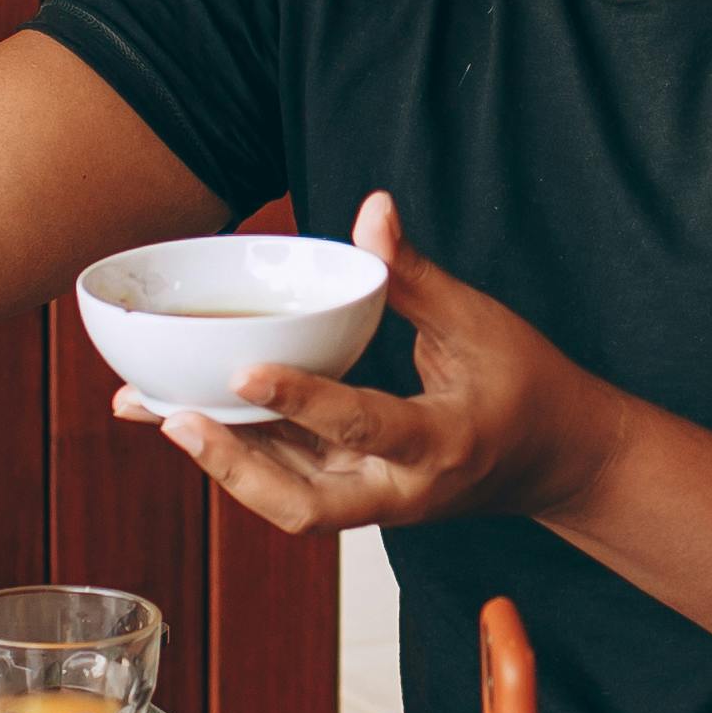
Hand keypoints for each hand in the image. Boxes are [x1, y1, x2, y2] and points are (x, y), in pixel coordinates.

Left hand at [122, 193, 630, 532]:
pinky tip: (187, 414)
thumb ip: (414, 274)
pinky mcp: (360, 497)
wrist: (560, 461)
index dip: (302, 401)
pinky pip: (292, 481)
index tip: (243, 370)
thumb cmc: (527, 385)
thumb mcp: (479, 323)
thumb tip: (372, 207)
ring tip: (151, 411)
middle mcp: (404, 491)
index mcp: (442, 444)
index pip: (364, 427)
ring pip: (286, 501)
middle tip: (172, 419)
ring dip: (221, 461)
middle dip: (233, 467)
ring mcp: (379, 503)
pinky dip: (242, 451)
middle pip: (304, 505)